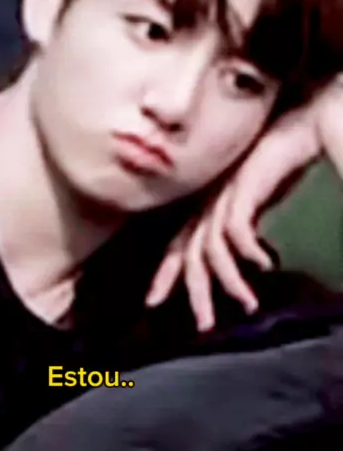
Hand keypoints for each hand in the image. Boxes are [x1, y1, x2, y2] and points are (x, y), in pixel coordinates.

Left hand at [146, 77, 342, 330]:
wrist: (297, 126)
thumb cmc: (277, 162)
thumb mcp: (252, 200)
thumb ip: (239, 224)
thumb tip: (240, 253)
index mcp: (206, 205)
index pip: (179, 244)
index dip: (166, 273)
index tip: (153, 302)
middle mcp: (209, 202)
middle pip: (192, 255)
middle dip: (195, 292)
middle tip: (204, 324)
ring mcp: (224, 196)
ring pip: (213, 250)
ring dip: (231, 281)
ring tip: (248, 303)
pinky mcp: (244, 189)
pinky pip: (236, 230)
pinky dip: (248, 252)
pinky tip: (263, 264)